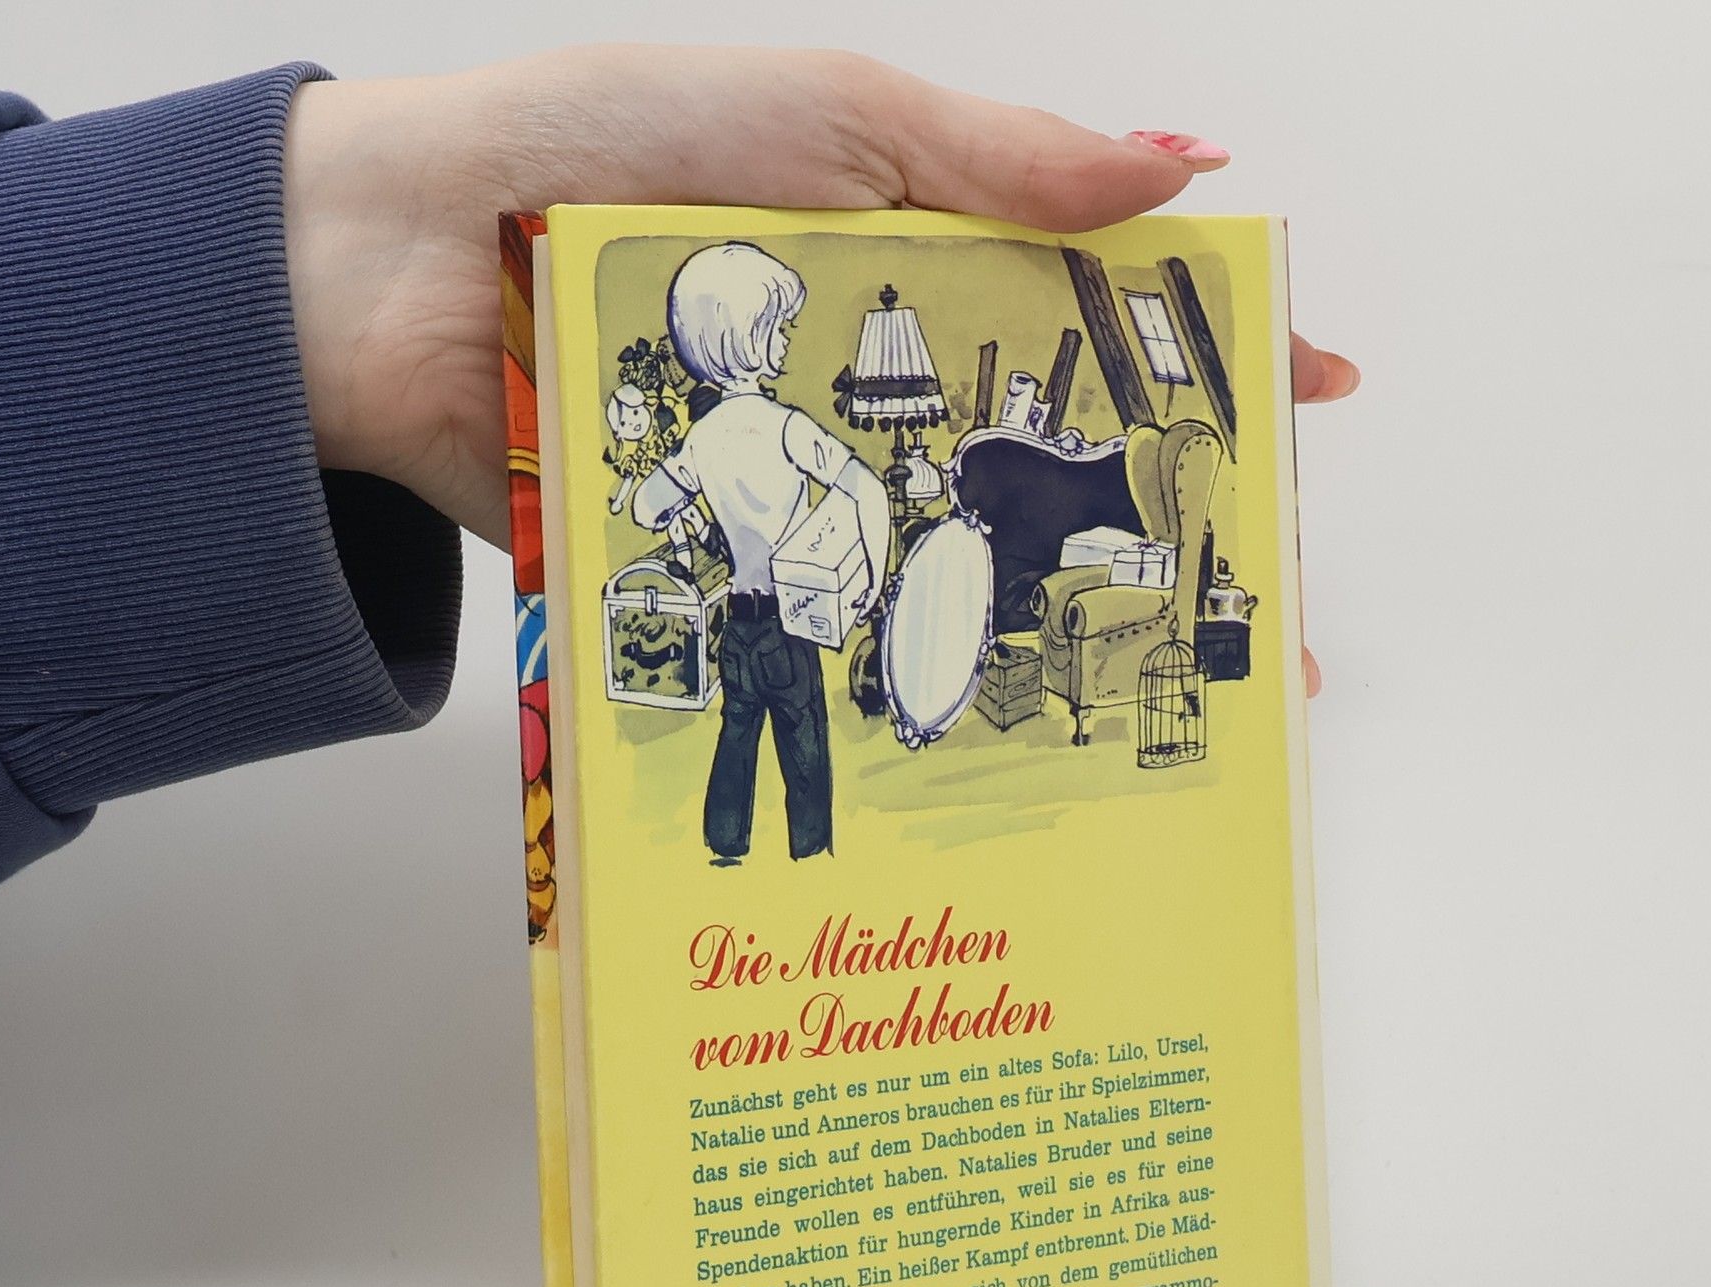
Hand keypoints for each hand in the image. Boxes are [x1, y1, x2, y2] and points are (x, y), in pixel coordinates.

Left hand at [282, 46, 1356, 692]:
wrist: (395, 275)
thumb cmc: (602, 153)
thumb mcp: (827, 118)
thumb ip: (995, 159)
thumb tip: (1176, 163)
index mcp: (913, 272)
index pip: (1098, 323)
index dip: (1207, 359)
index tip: (1315, 400)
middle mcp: (876, 392)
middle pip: (1047, 476)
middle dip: (1162, 546)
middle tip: (1259, 622)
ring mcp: (806, 489)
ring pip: (956, 577)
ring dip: (1058, 649)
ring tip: (1160, 714)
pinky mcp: (727, 571)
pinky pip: (833, 636)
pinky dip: (903, 691)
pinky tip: (989, 744)